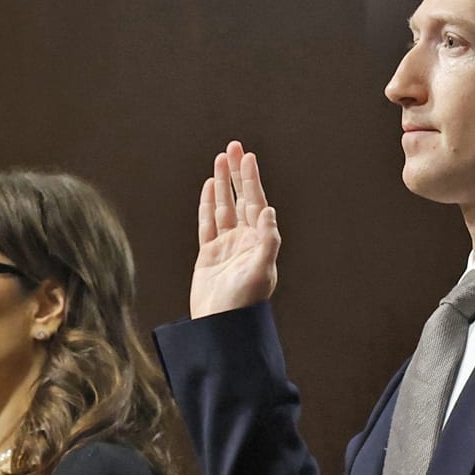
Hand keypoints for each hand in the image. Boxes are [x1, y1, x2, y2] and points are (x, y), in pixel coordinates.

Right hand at [189, 141, 282, 317]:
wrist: (221, 327)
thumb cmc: (244, 304)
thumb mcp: (261, 272)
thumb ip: (267, 241)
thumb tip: (268, 210)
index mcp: (259, 242)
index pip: (255, 203)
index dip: (251, 179)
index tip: (248, 157)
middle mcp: (244, 241)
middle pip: (240, 199)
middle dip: (237, 173)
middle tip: (233, 147)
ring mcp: (225, 247)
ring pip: (223, 207)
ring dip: (222, 184)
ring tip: (219, 159)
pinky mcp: (208, 255)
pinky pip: (207, 224)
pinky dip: (207, 205)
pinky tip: (208, 189)